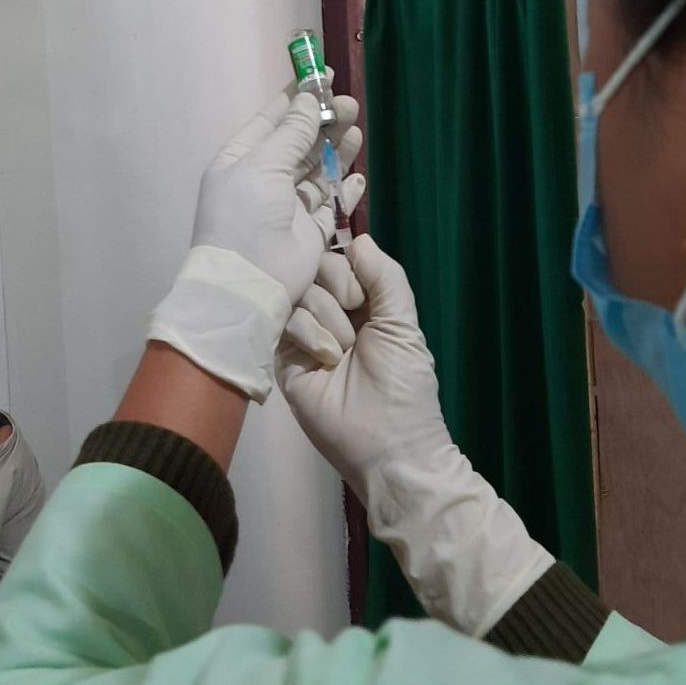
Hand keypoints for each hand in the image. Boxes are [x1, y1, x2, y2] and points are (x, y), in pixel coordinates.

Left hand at [193, 88, 363, 305]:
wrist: (250, 281)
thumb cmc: (246, 215)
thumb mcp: (263, 165)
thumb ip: (292, 133)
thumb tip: (308, 100)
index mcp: (242, 158)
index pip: (272, 119)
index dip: (297, 98)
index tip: (323, 76)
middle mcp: (265, 179)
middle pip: (299, 142)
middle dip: (323, 122)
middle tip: (349, 105)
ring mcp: (289, 205)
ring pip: (318, 169)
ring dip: (336, 149)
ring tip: (356, 128)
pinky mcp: (312, 229)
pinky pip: (332, 201)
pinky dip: (345, 186)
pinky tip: (358, 171)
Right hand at [276, 236, 449, 497]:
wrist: (386, 445)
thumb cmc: (402, 385)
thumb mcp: (402, 323)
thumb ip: (385, 276)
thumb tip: (358, 239)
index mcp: (363, 307)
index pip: (340, 261)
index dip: (349, 270)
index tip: (363, 297)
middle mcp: (331, 317)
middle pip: (315, 271)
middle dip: (337, 291)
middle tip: (354, 325)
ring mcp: (304, 337)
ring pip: (298, 293)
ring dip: (327, 320)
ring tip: (342, 354)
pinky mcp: (283, 359)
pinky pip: (283, 321)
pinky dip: (306, 333)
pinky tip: (324, 359)